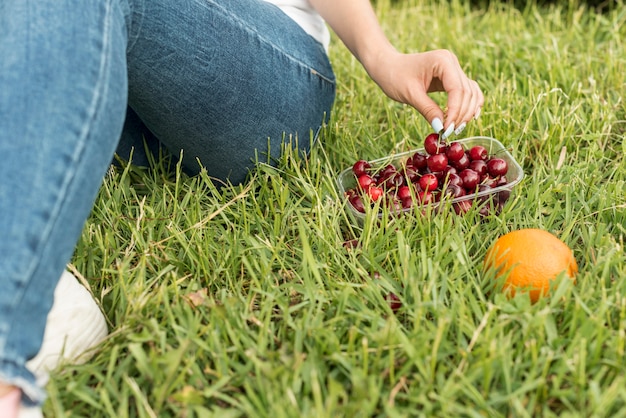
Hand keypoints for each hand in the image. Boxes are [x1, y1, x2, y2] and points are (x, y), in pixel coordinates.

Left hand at [365, 48, 483, 137]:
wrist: (388, 66)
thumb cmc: (395, 77)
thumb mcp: (410, 95)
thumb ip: (427, 110)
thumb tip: (442, 128)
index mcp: (442, 61)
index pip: (457, 89)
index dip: (455, 111)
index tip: (447, 129)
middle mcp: (452, 62)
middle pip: (467, 92)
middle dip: (461, 114)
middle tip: (450, 132)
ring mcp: (453, 68)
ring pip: (471, 92)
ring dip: (467, 111)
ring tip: (455, 129)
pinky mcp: (451, 77)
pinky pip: (467, 91)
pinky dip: (468, 105)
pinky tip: (466, 119)